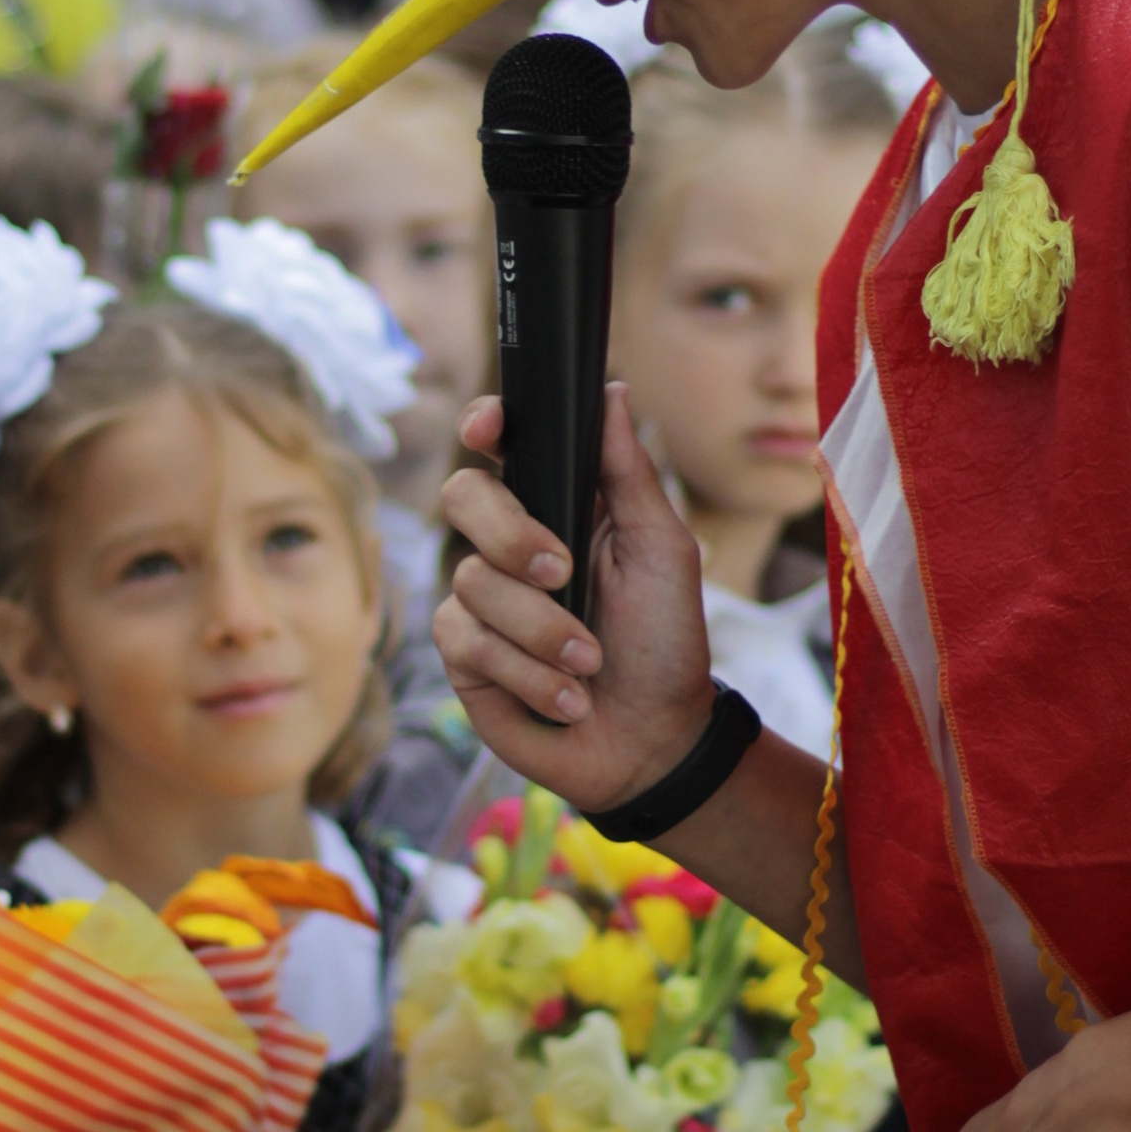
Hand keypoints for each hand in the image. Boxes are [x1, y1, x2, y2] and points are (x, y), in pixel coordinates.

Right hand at [436, 385, 715, 811]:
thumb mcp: (663, 552)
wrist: (655, 740)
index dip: (484, 425)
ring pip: (473, 582)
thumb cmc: (666, 642)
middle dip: (513, 536)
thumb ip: (629, 474)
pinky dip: (530, 673)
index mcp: (559, 507)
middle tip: (564, 574)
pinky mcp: (466, 658)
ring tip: (591, 662)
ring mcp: (482, 602)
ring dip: (544, 631)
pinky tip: (568, 696)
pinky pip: (470, 643)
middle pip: (465, 498)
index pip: (501, 447)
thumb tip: (610, 391)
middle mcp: (510, 546)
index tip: (489, 430)